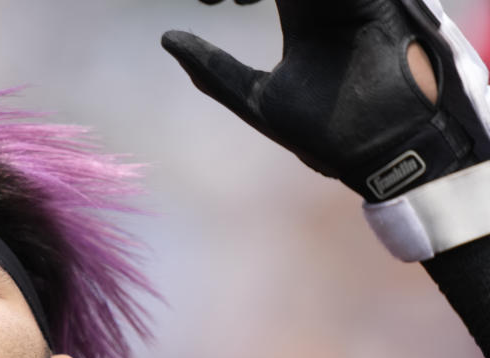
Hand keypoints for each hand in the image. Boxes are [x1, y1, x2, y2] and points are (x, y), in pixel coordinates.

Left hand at [162, 0, 489, 200]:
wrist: (380, 152)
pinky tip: (271, 0)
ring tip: (244, 1)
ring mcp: (352, 0)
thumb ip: (213, 69)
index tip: (206, 3)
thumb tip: (167, 38)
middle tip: (219, 0)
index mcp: (303, 18)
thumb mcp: (256, 99)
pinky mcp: (375, 1)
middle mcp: (328, 3)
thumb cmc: (324, 134)